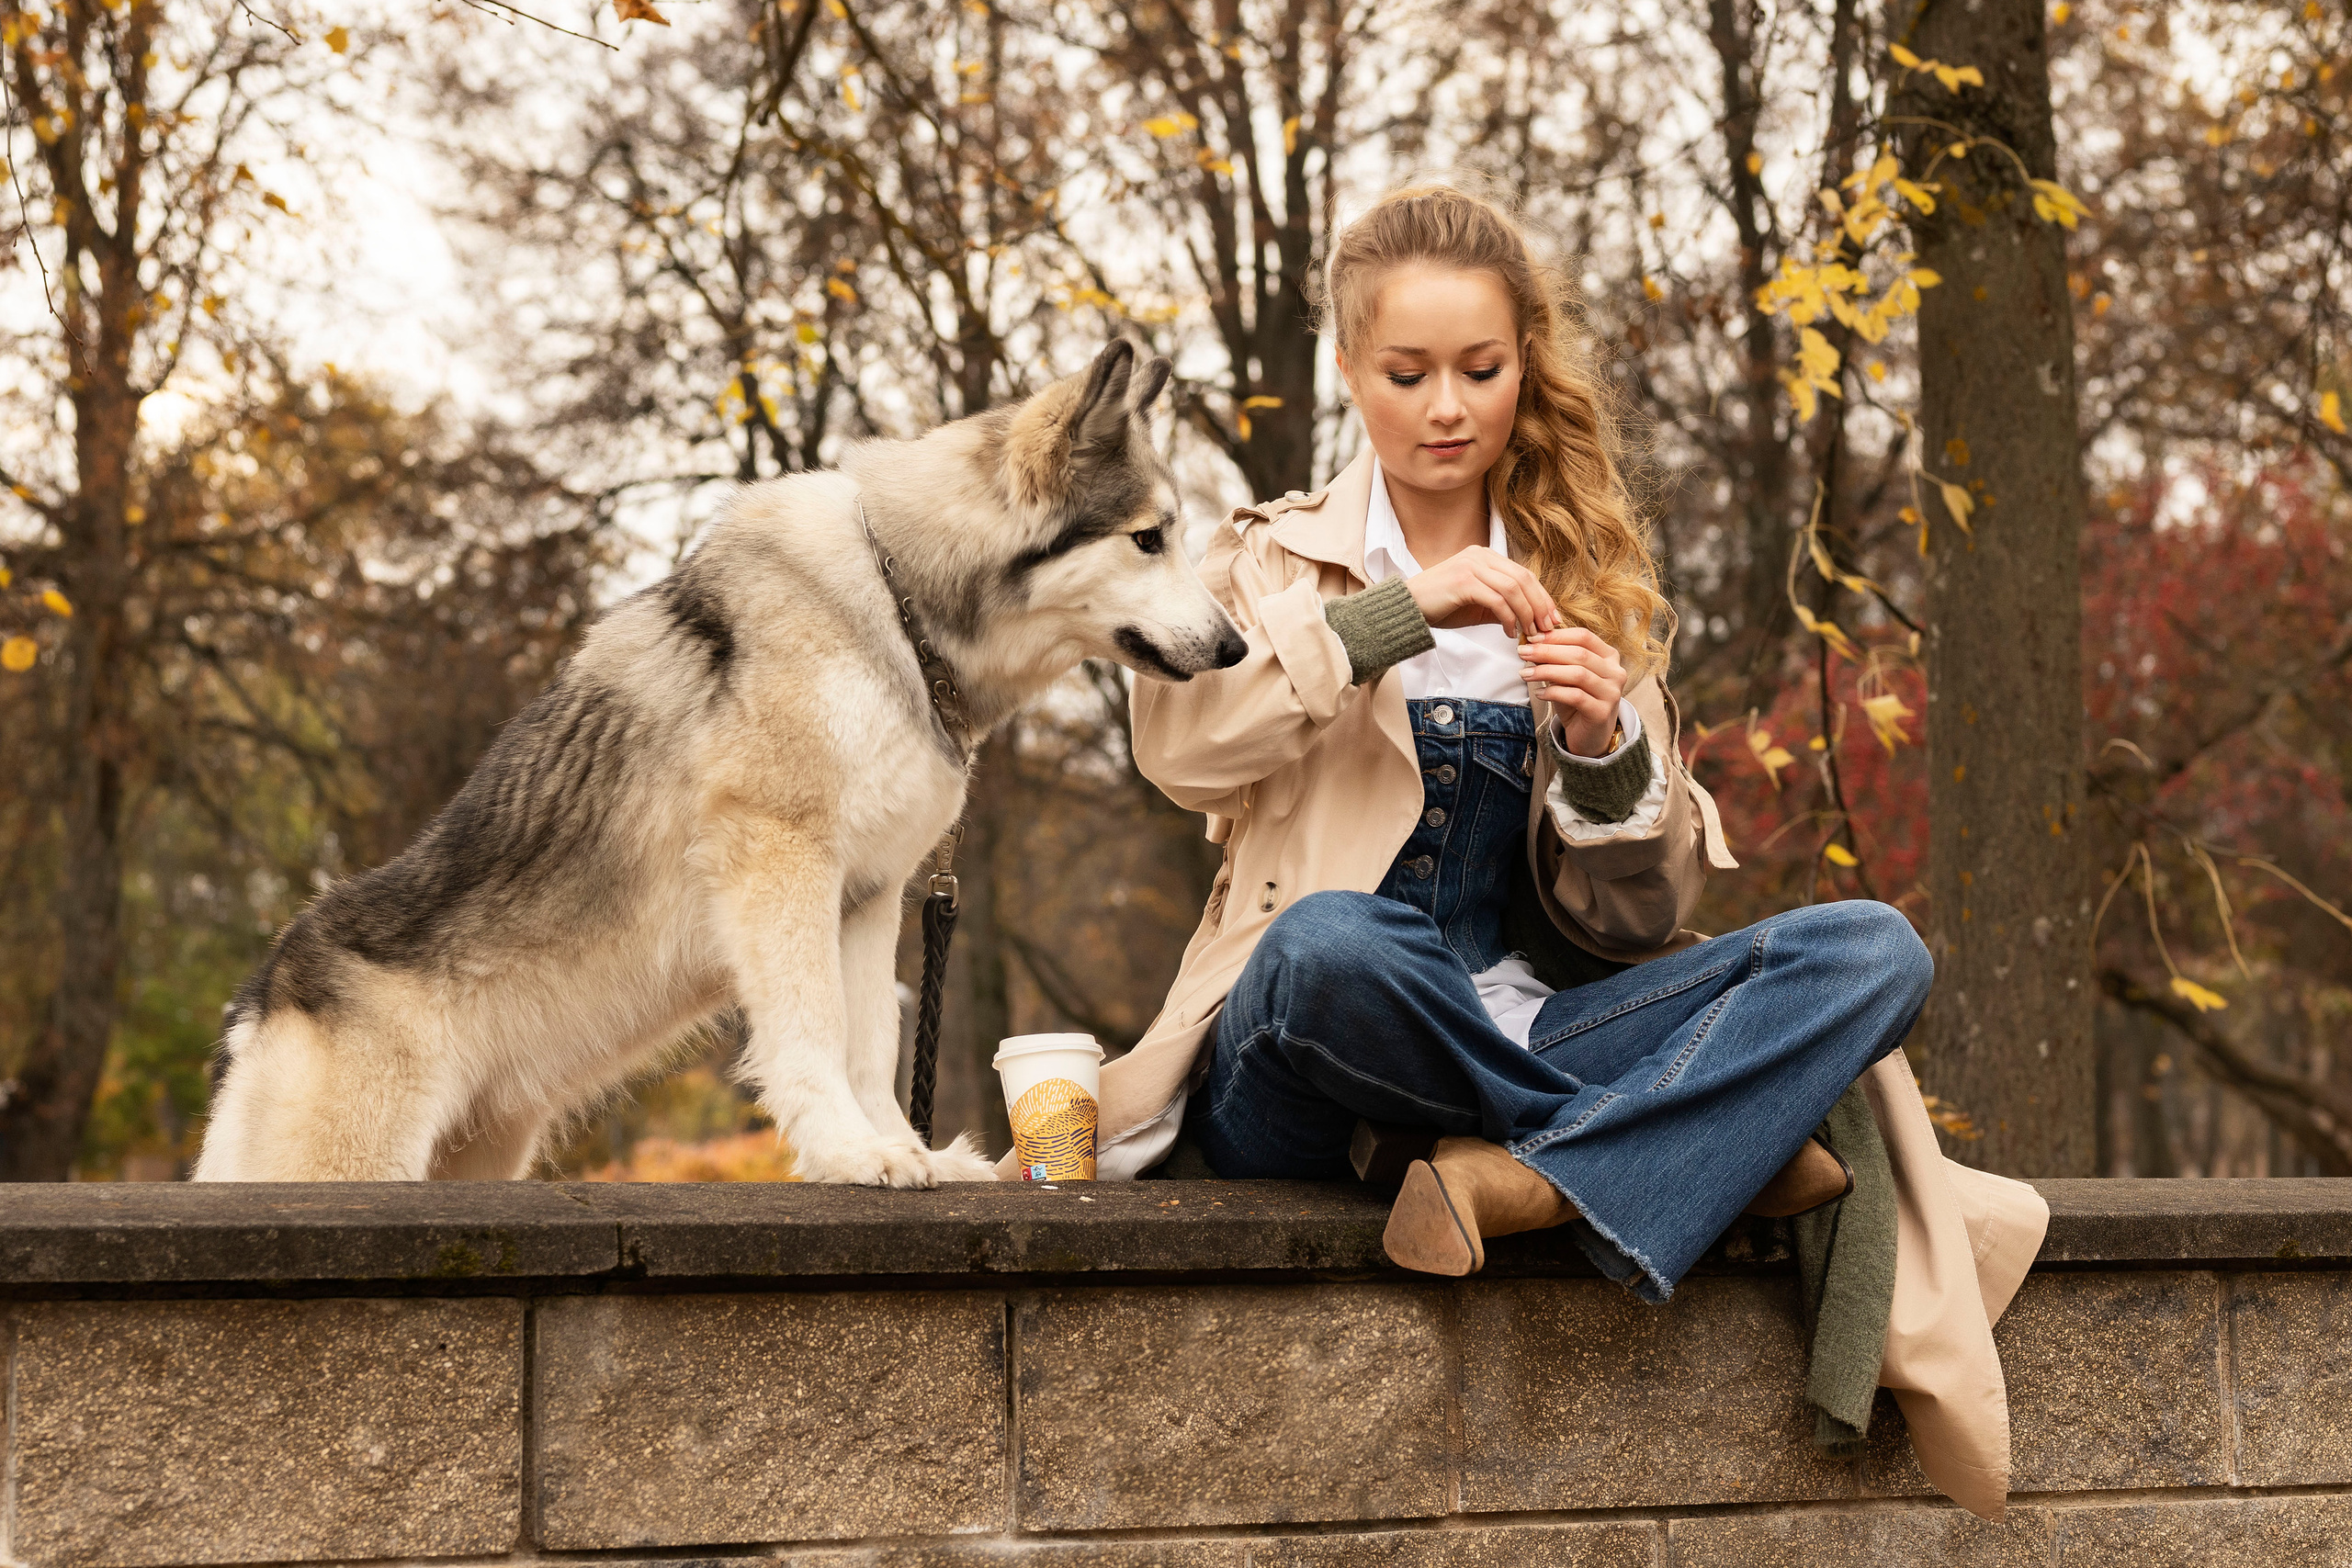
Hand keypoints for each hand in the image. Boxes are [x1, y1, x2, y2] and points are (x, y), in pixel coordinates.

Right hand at [1400, 546, 1559, 638]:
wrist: (1407, 608)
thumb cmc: (1441, 606)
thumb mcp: (1477, 604)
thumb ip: (1502, 605)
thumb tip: (1530, 620)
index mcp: (1485, 556)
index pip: (1524, 573)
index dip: (1542, 596)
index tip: (1552, 618)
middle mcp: (1480, 555)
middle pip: (1524, 578)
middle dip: (1540, 605)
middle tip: (1547, 629)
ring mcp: (1471, 566)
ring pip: (1513, 588)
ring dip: (1526, 613)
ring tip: (1529, 633)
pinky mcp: (1464, 581)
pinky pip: (1497, 600)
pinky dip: (1508, 618)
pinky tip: (1509, 632)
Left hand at [1521, 628, 1625, 754]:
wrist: (1589, 735)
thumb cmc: (1577, 701)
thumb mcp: (1565, 676)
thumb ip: (1555, 659)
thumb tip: (1532, 643)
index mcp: (1609, 657)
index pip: (1584, 637)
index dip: (1557, 636)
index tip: (1532, 638)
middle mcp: (1615, 672)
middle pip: (1579, 654)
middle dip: (1547, 651)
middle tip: (1523, 652)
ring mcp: (1611, 693)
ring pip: (1577, 674)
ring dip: (1547, 671)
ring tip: (1525, 673)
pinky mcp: (1602, 712)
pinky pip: (1575, 696)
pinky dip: (1554, 692)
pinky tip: (1539, 693)